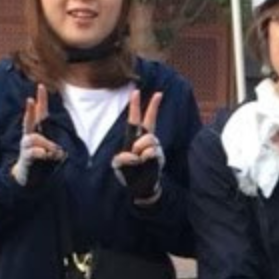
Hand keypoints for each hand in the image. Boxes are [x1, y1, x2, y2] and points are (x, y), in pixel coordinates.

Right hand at [11, 83, 65, 188]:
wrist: (27, 177)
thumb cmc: (40, 162)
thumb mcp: (50, 152)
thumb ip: (55, 148)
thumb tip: (60, 152)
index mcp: (37, 132)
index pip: (40, 114)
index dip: (41, 101)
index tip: (41, 86)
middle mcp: (29, 137)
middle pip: (28, 120)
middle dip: (30, 110)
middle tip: (29, 100)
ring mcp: (25, 147)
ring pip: (34, 138)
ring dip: (47, 144)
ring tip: (55, 152)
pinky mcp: (25, 158)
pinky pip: (32, 152)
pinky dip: (40, 152)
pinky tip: (45, 154)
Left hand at [111, 89, 164, 203]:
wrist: (141, 187)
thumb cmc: (130, 174)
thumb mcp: (118, 165)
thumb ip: (122, 158)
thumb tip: (134, 155)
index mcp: (134, 139)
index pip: (135, 120)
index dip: (135, 106)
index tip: (136, 91)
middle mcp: (147, 140)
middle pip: (150, 122)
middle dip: (153, 107)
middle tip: (158, 94)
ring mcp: (154, 147)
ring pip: (148, 139)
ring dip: (140, 149)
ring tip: (138, 161)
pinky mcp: (159, 156)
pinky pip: (150, 152)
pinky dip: (144, 159)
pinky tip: (144, 165)